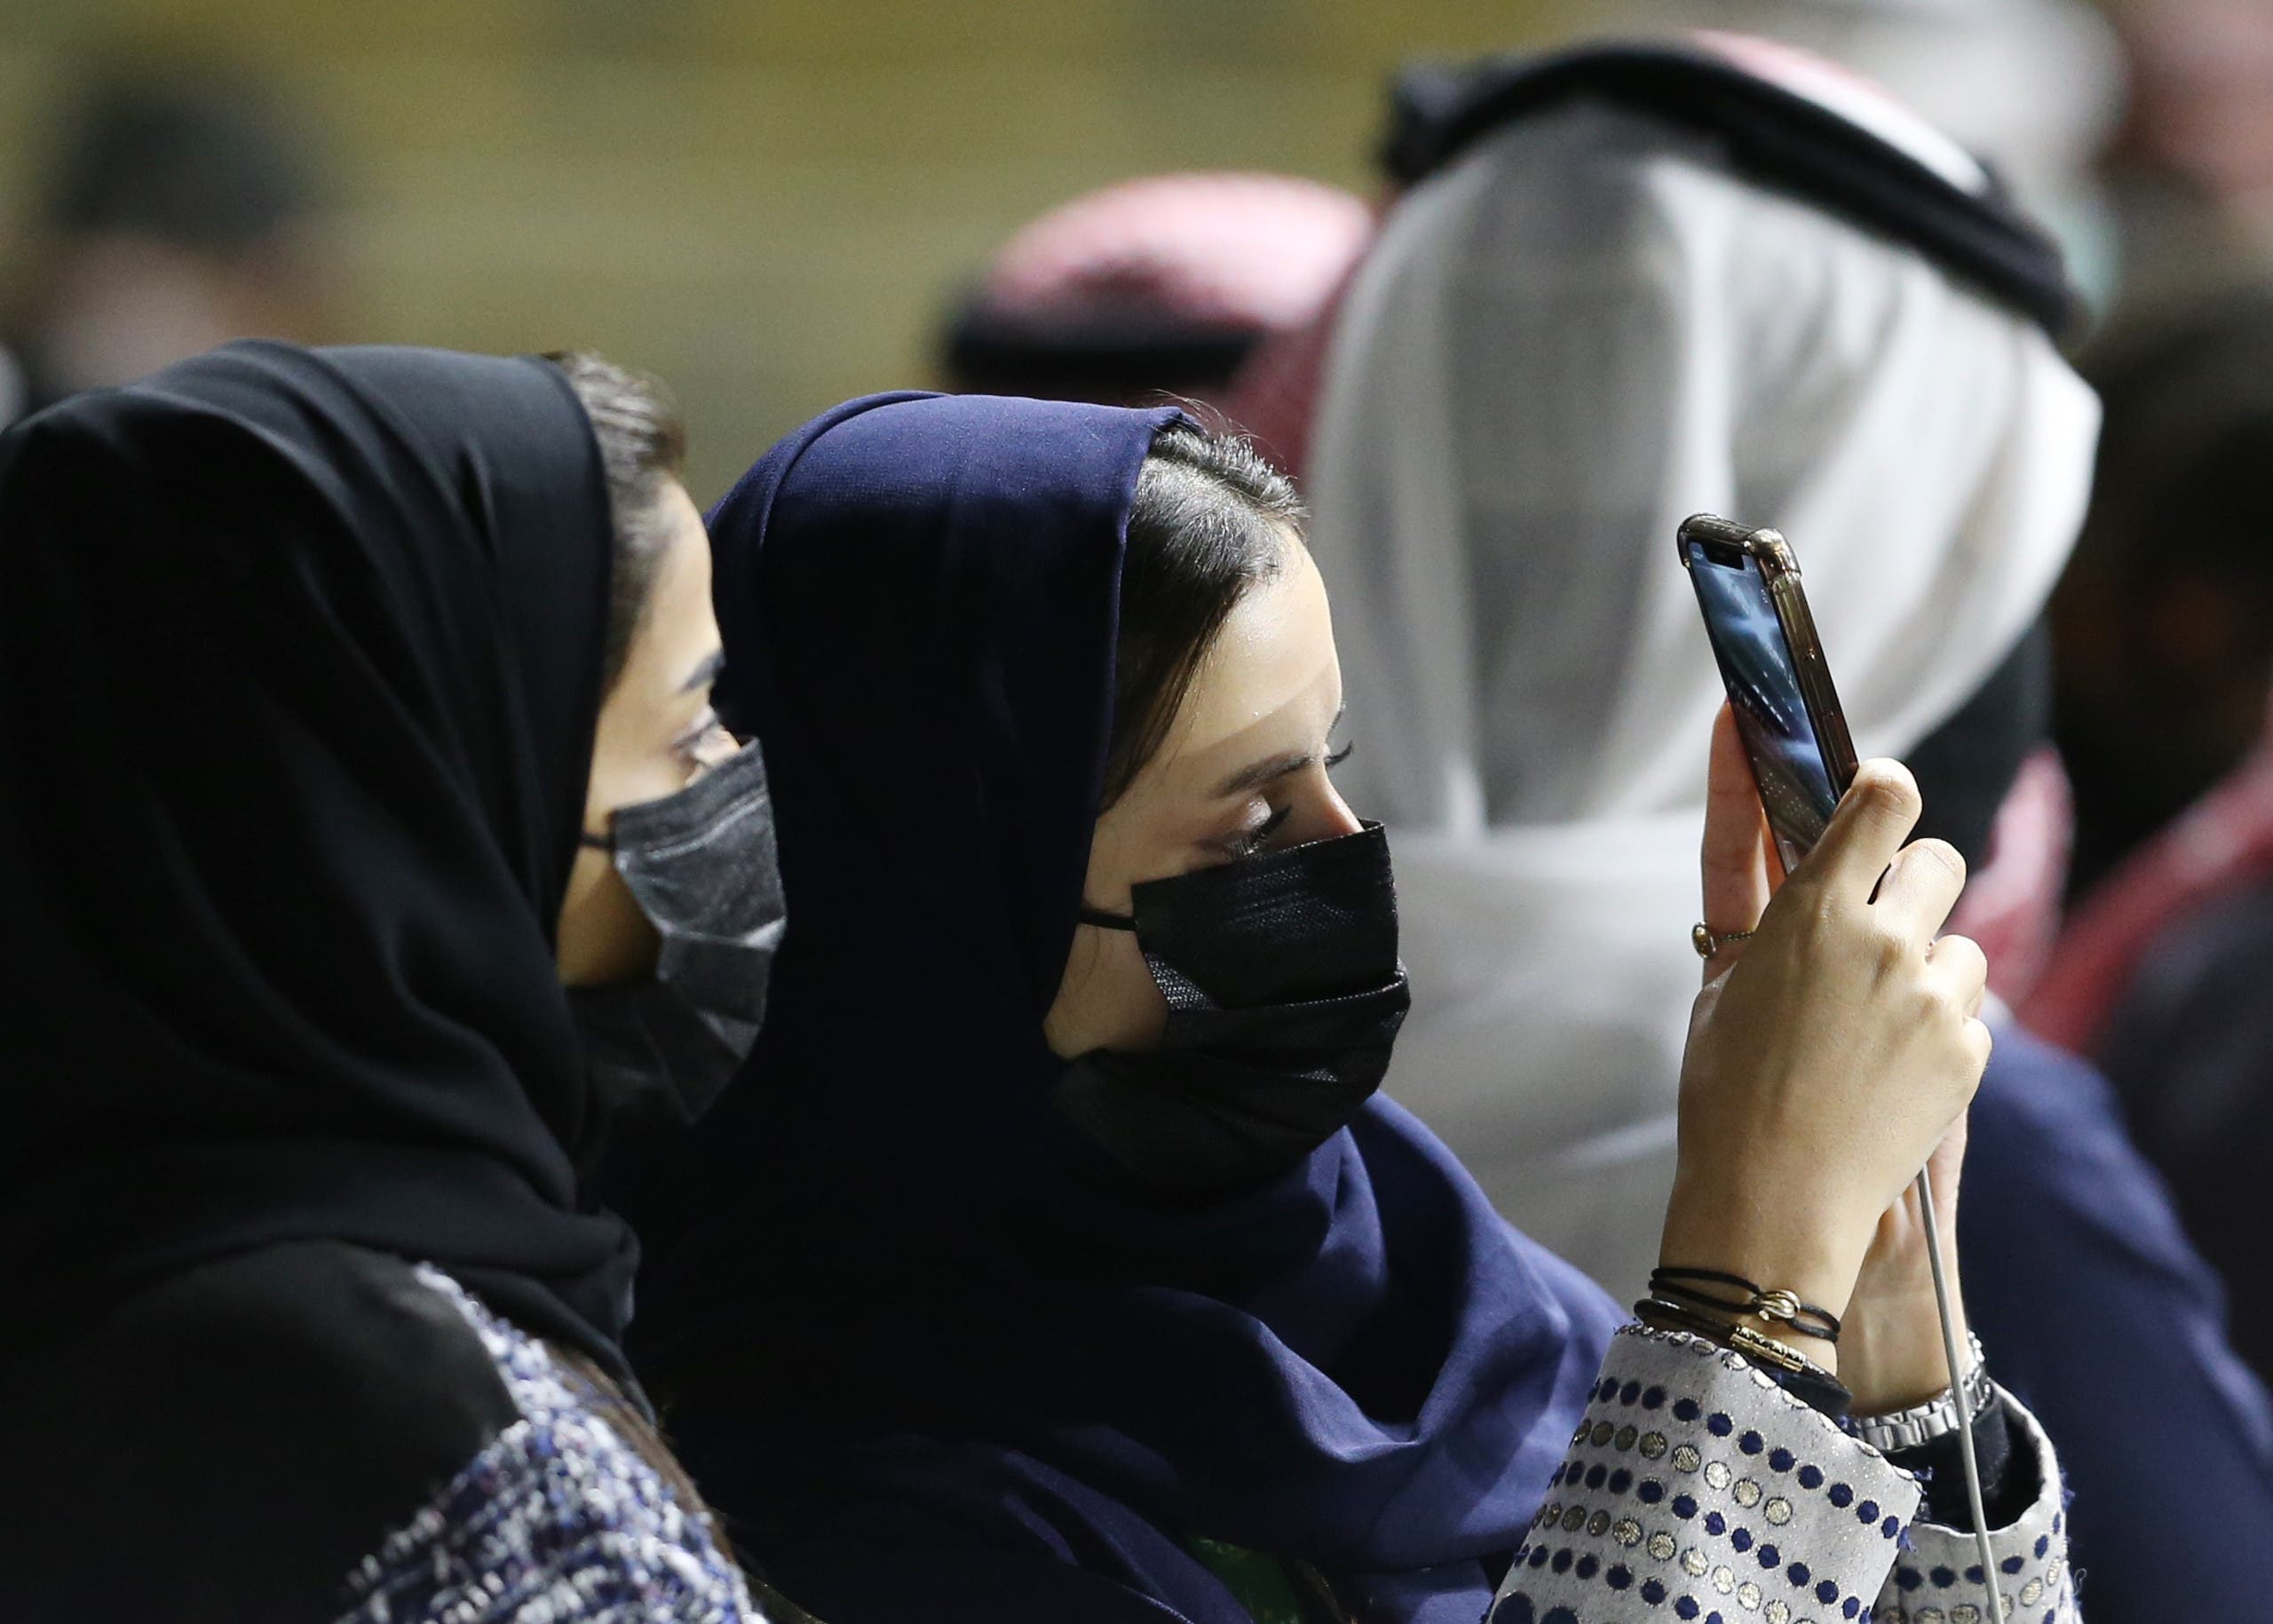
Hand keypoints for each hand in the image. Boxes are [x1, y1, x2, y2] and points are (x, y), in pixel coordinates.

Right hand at [1660, 708, 1992, 1363]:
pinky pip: (1968, 1012)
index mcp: (1811, 912)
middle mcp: (1882, 940)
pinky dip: (1938, 1030)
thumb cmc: (1726, 1091)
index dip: (1883, 786)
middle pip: (1937, 859)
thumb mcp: (1721, 986)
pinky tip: (1892, 1069)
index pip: (1883, 797)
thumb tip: (1785, 853)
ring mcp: (1932, 997)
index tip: (1875, 797)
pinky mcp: (1967, 1051)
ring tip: (1878, 1022)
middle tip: (1880, 924)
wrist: (1774, 1199)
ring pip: (1960, 943)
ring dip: (1928, 966)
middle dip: (1912, 883)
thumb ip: (1761, 911)